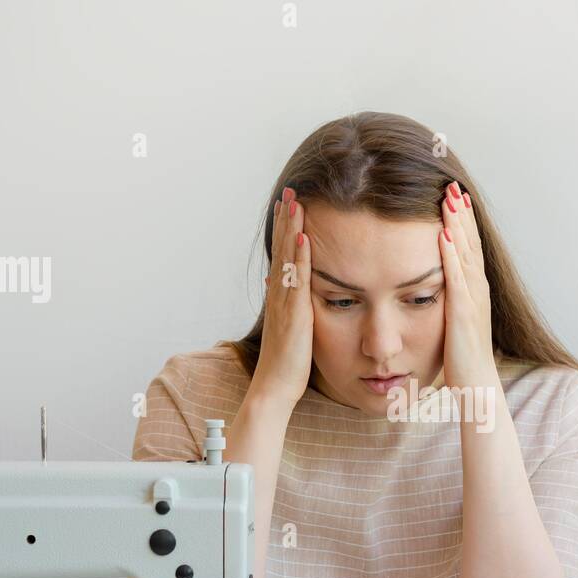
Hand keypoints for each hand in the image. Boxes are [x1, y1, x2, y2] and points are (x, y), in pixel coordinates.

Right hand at [252, 187, 313, 411]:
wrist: (275, 387)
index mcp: (280, 297)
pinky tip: (303, 237)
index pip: (283, 255)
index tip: (289, 203)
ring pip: (286, 258)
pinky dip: (298, 257)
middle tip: (291, 190)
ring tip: (295, 201)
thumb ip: (287, 304)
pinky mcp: (294, 314)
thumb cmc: (287, 362)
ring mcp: (284, 302)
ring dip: (290, 228)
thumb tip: (278, 284)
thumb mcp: (289, 327)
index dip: (285, 228)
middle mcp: (279, 294)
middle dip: (286, 218)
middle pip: (281, 248)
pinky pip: (296, 279)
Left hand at [438, 180, 496, 387]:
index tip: (453, 195)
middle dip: (461, 212)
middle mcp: (478, 289)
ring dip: (458, 224)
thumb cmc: (463, 356)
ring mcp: (473, 299)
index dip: (462, 220)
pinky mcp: (463, 313)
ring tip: (449, 198)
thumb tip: (439, 284)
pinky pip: (457, 278)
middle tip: (452, 183)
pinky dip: (451, 255)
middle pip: (470, 242)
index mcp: (474, 289)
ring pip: (465, 253)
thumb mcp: (455, 319)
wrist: (476, 384)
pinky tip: (444, 236)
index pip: (469, 246)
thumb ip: (450, 298)